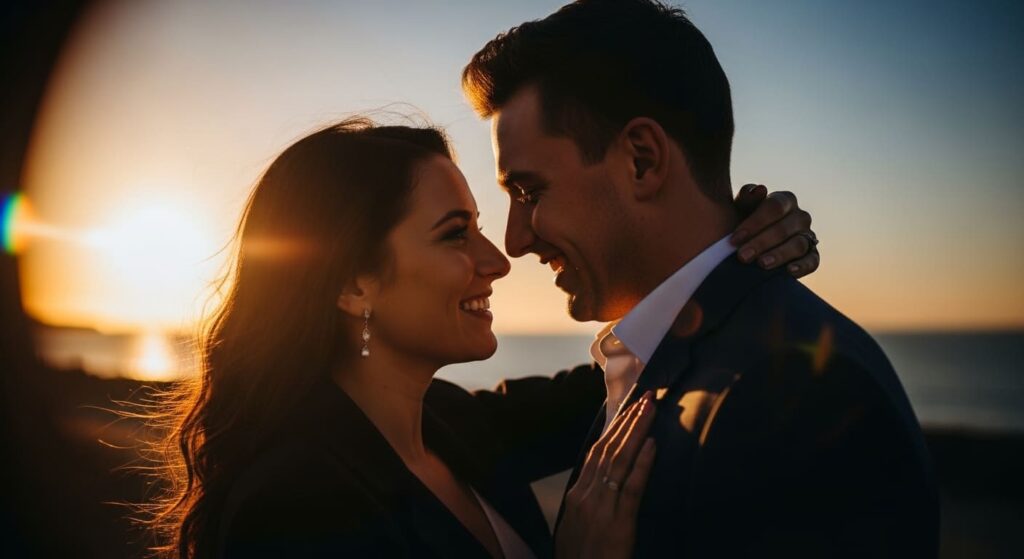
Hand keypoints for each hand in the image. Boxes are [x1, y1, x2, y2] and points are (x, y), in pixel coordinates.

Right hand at [555, 392, 656, 557]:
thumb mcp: (575, 529)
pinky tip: (652, 446)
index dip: (613, 429)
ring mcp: (600, 508)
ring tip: (651, 409)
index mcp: (576, 496)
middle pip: (607, 449)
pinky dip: (642, 464)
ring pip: (619, 461)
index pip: (596, 453)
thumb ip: (587, 505)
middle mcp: (586, 496)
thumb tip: (601, 486)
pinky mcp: (617, 524)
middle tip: (645, 396)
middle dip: (627, 421)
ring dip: (636, 432)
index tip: (628, 409)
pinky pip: (631, 488)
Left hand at [730, 184, 818, 277]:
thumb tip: (759, 190)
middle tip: (742, 256)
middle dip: (761, 243)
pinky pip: (812, 261)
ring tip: (761, 264)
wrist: (750, 245)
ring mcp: (808, 236)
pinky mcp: (812, 255)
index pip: (774, 207)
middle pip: (784, 228)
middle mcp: (800, 216)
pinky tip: (788, 272)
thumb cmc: (744, 222)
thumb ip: (746, 198)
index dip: (754, 223)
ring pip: (798, 245)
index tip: (735, 238)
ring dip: (779, 255)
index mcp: (784, 200)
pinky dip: (802, 266)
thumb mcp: (740, 210)